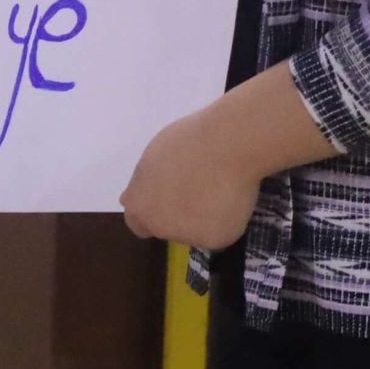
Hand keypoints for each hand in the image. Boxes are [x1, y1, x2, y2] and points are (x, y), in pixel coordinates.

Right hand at [119, 107, 262, 250]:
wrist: (230, 143)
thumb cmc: (220, 199)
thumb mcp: (213, 237)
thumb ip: (191, 234)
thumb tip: (190, 220)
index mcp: (143, 212)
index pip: (139, 226)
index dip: (161, 228)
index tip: (184, 225)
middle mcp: (139, 181)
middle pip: (145, 196)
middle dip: (165, 201)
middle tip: (195, 202)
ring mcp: (153, 152)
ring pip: (159, 172)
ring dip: (178, 177)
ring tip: (211, 177)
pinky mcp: (169, 131)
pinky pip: (176, 152)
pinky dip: (190, 157)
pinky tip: (213, 159)